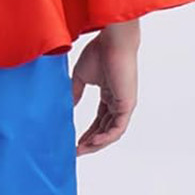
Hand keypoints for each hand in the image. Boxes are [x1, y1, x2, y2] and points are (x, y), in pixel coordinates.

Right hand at [70, 20, 138, 153]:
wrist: (112, 42)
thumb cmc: (99, 52)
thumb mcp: (81, 77)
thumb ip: (75, 93)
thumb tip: (68, 107)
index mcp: (109, 95)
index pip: (99, 121)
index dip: (87, 133)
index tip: (74, 142)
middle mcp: (118, 102)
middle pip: (105, 130)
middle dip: (90, 142)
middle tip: (75, 152)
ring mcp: (124, 105)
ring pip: (111, 132)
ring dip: (96, 143)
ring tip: (81, 150)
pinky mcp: (127, 105)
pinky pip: (117, 128)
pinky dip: (106, 137)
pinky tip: (93, 142)